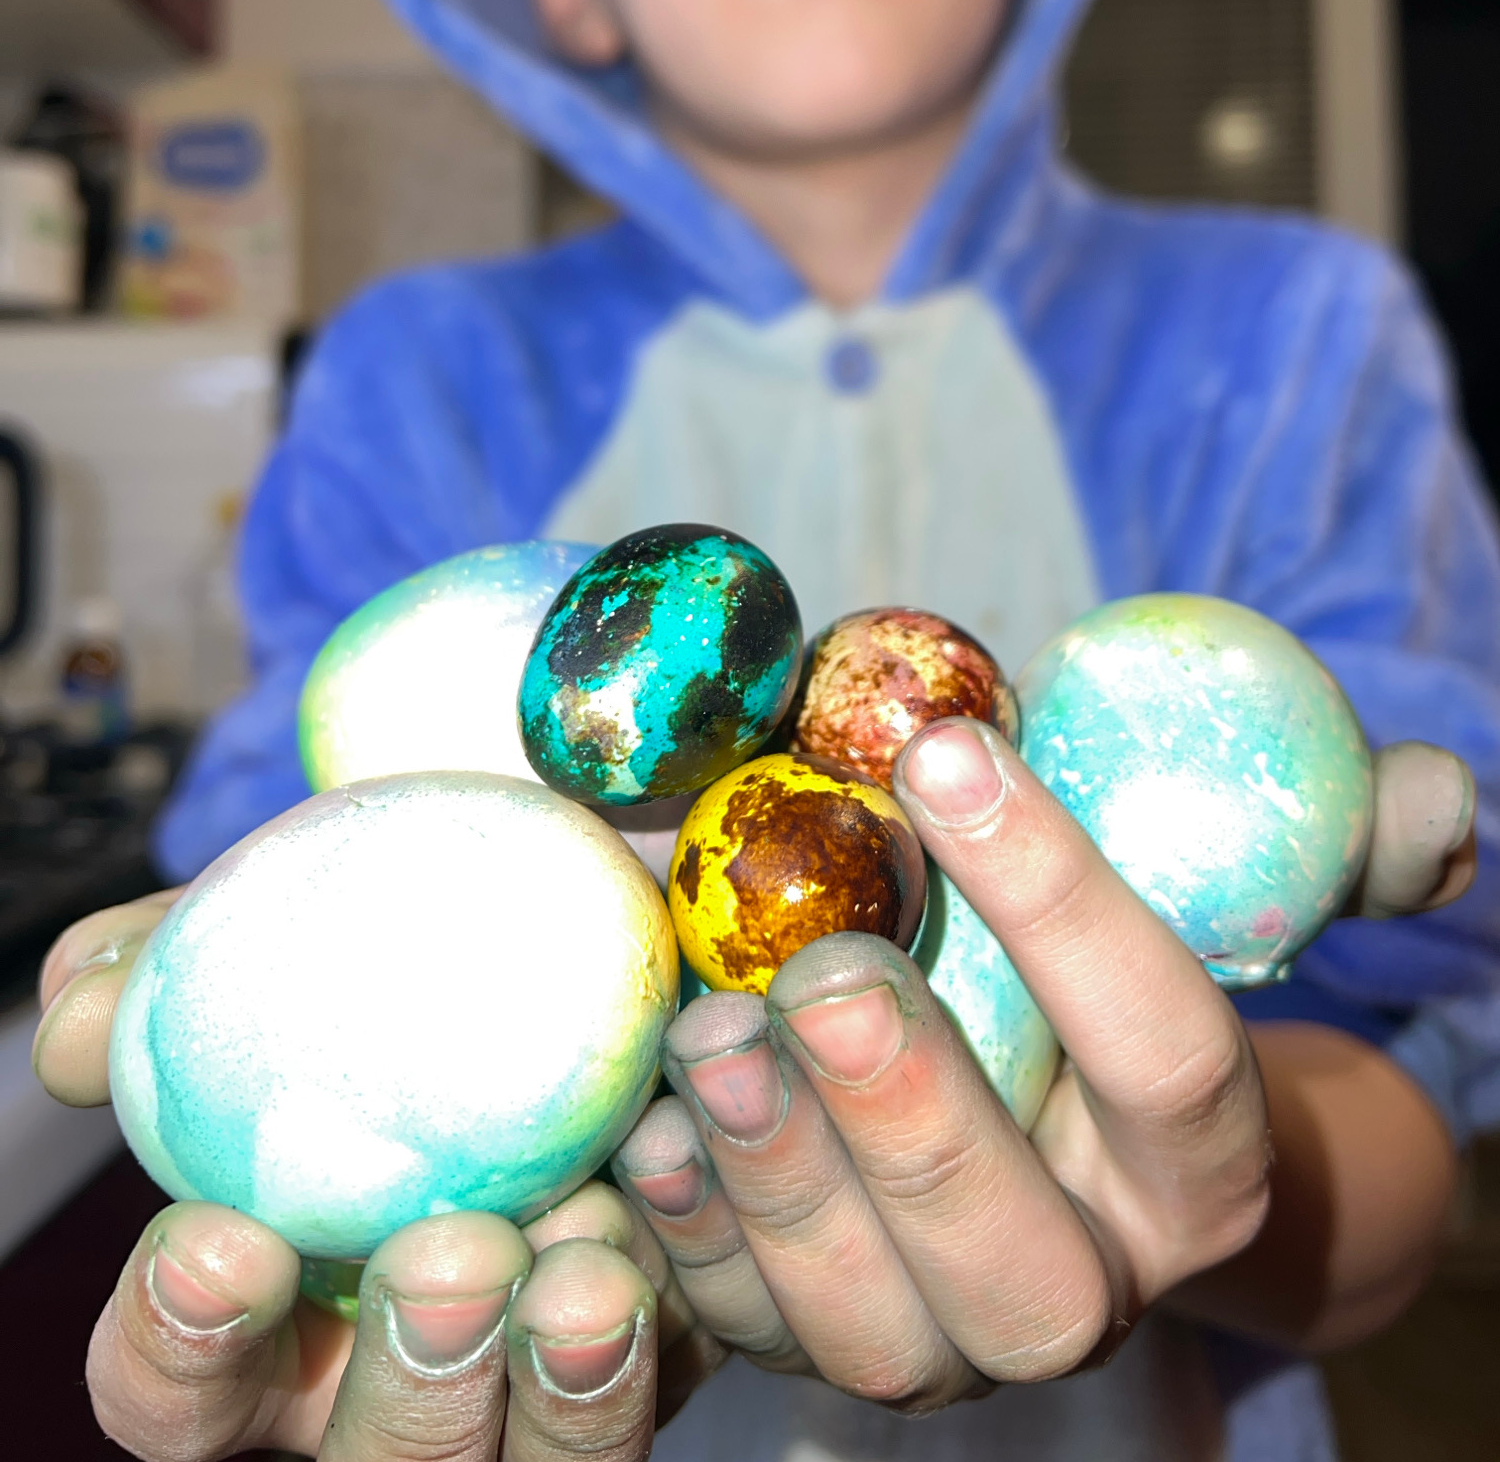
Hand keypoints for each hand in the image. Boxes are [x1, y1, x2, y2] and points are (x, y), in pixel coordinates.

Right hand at [34, 910, 723, 1456]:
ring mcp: (545, 1377)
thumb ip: (175, 957)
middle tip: (454, 1253)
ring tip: (591, 1261)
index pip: (179, 1394)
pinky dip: (695, 1286)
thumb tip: (81, 1008)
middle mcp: (404, 1374)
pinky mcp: (683, 1336)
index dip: (181, 1347)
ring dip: (569, 1388)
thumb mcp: (292, 918)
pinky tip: (690, 1184)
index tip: (223, 1239)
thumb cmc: (400, 937)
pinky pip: (698, 1362)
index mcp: (274, 1313)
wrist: (589, 904)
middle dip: (413, 1394)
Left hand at [610, 722, 1476, 1407]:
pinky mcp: (811, 1349)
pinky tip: (650, 1130)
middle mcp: (1084, 1279)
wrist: (1045, 1113)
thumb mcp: (1216, 895)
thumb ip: (1327, 846)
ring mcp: (946, 1338)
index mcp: (1195, 1165)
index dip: (1062, 901)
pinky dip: (688, 1241)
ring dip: (784, 1184)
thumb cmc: (1114, 978)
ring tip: (713, 1038)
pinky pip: (741, 1337)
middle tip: (829, 970)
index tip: (946, 751)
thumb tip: (1440, 799)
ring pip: (875, 1330)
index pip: (1164, 1051)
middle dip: (922, 1125)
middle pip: (1020, 1261)